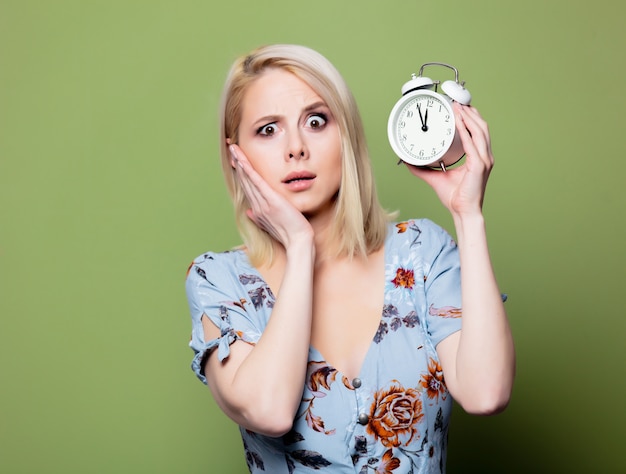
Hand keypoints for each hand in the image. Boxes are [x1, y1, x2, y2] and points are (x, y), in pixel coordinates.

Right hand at [229, 144, 313, 247]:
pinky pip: (257, 182)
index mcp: (258, 210)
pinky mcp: (271, 201)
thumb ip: (260, 217)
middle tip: (231, 148)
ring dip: (240, 162)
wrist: (297, 242)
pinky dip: (248, 170)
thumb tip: (249, 212)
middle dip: (238, 162)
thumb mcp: (272, 225)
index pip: (248, 187)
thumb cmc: (289, 234)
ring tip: (234, 148)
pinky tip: (242, 160)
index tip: (236, 160)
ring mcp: (262, 203)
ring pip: (248, 179)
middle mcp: (257, 205)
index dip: (241, 172)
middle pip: (245, 180)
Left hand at [404, 102, 493, 216]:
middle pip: (481, 127)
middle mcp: (484, 156)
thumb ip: (422, 169)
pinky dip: (465, 131)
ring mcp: (484, 160)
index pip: (478, 132)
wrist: (463, 212)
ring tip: (457, 106)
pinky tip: (458, 122)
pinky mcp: (480, 166)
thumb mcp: (435, 178)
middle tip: (457, 101)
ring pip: (479, 131)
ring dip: (468, 117)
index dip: (471, 118)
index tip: (460, 107)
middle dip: (470, 112)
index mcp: (478, 157)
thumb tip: (408, 162)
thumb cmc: (455, 197)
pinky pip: (472, 144)